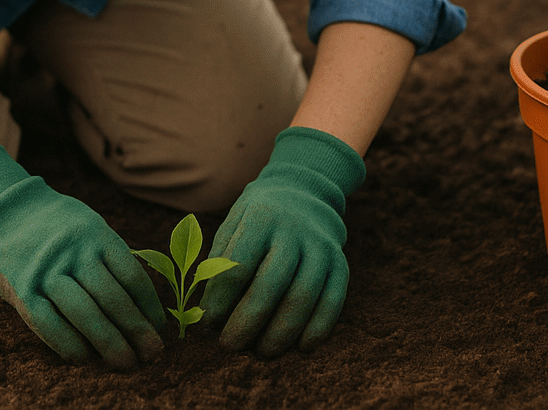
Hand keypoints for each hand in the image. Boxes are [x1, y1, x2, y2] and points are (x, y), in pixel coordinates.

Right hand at [0, 141, 164, 368]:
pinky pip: (51, 325)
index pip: (132, 276)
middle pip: (114, 299)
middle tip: (151, 354)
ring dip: (110, 344)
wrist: (0, 209)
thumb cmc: (54, 226)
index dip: (149, 307)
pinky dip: (72, 346)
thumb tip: (140, 302)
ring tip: (126, 363)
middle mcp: (74, 251)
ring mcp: (47, 271)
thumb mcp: (86, 225)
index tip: (159, 328)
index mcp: (96, 233)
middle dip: (136, 332)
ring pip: (87, 315)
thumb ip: (107, 257)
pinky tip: (86, 358)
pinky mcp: (22, 289)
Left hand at [199, 126, 365, 356]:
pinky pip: (332, 304)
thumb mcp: (232, 226)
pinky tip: (299, 348)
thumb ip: (218, 265)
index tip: (208, 322)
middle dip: (247, 324)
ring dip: (279, 335)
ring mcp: (321, 248)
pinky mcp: (340, 265)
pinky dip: (316, 331)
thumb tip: (206, 316)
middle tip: (229, 345)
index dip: (220, 301)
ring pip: (302, 299)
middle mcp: (294, 231)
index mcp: (261, 219)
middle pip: (270, 286)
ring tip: (260, 352)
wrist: (305, 194)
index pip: (237, 266)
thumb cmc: (257, 221)